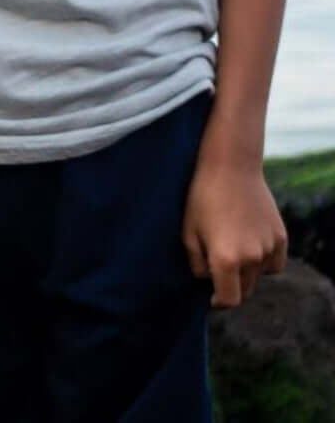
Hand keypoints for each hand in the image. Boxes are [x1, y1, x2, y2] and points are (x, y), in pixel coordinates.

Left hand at [182, 157, 286, 306]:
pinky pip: (273, 263)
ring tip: (232, 244)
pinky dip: (264, 261)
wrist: (231, 165)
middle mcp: (251, 258)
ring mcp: (269, 248)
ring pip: (258, 276)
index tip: (211, 296)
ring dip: (246, 271)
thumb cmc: (202, 196)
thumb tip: (205, 280)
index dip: (218, 301)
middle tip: (218, 267)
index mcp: (225, 260)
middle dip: (230, 285)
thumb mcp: (187, 230)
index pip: (228, 300)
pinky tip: (250, 243)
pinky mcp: (281, 238)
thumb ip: (196, 263)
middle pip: (244, 290)